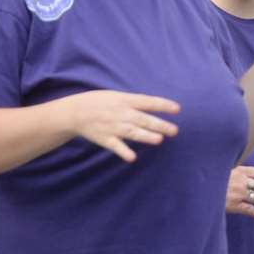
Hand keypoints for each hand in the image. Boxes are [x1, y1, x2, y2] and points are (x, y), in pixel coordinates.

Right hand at [63, 89, 179, 162]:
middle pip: (143, 119)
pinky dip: (123, 152)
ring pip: (132, 132)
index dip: (162, 105)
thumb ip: (135, 102)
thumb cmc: (99, 102)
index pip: (147, 102)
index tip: (177, 109)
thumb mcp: (117, 96)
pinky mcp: (105, 139)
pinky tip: (132, 158)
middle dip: (159, 125)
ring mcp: (113, 127)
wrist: (75, 112)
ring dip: (146, 136)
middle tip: (175, 131)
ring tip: (159, 140)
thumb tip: (155, 105)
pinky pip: (116, 146)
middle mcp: (121, 113)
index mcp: (125, 100)